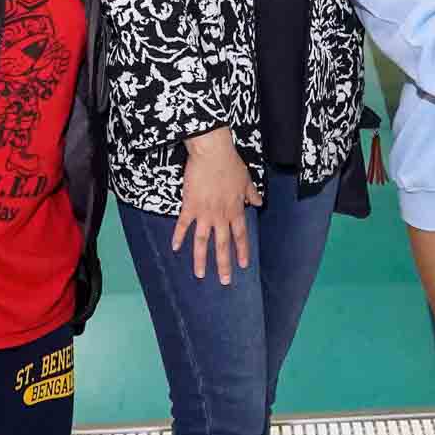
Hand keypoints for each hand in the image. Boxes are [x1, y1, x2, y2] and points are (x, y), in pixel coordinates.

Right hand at [175, 127, 261, 283]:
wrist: (213, 153)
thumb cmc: (230, 163)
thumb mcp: (246, 179)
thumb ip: (252, 193)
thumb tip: (259, 202)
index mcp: (235, 209)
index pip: (240, 235)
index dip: (242, 251)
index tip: (243, 265)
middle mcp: (221, 215)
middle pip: (223, 245)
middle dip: (223, 265)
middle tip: (224, 281)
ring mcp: (204, 213)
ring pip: (202, 241)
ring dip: (201, 259)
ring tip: (199, 274)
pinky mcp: (189, 206)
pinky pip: (183, 225)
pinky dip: (178, 237)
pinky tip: (174, 248)